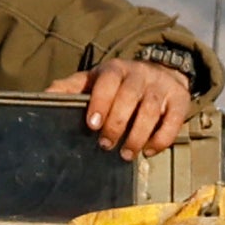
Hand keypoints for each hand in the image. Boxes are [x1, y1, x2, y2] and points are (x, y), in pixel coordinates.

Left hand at [66, 58, 194, 158]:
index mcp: (115, 69)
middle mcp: (140, 74)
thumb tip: (44, 96)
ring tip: (126, 154)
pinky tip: (149, 151)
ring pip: (152, 110)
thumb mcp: (93, 81)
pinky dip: (162, 138)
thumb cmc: (118, 83)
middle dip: (117, 123)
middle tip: (106, 145)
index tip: (92, 125)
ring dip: (138, 135)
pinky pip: (174, 120)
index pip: (108, 82)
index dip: (101, 103)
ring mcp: (162, 86)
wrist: (160, 72)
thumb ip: (70, 88)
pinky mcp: (180, 100)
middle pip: (130, 96)